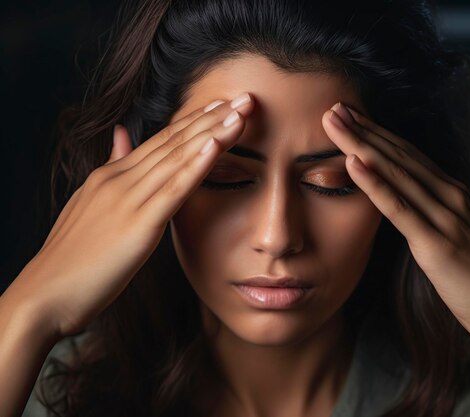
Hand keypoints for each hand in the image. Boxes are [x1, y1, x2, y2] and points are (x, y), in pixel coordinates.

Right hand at [10, 94, 253, 338]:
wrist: (44, 294)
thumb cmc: (71, 258)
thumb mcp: (90, 203)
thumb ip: (112, 168)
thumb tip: (121, 136)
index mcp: (111, 176)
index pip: (161, 140)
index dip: (194, 121)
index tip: (221, 104)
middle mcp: (120, 179)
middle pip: (175, 141)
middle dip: (213, 118)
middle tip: (245, 98)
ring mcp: (128, 199)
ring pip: (178, 158)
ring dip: (213, 133)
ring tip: (241, 112)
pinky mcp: (138, 224)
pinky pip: (173, 189)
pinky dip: (197, 165)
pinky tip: (217, 145)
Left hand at [322, 102, 469, 357]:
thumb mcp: (457, 238)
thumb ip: (436, 218)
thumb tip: (411, 207)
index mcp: (453, 194)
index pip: (409, 156)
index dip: (379, 133)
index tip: (352, 116)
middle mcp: (450, 196)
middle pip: (399, 155)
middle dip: (364, 129)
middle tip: (333, 105)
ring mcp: (445, 217)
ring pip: (396, 173)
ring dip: (361, 144)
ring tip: (334, 121)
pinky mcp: (437, 244)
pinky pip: (400, 209)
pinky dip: (375, 184)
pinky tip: (353, 163)